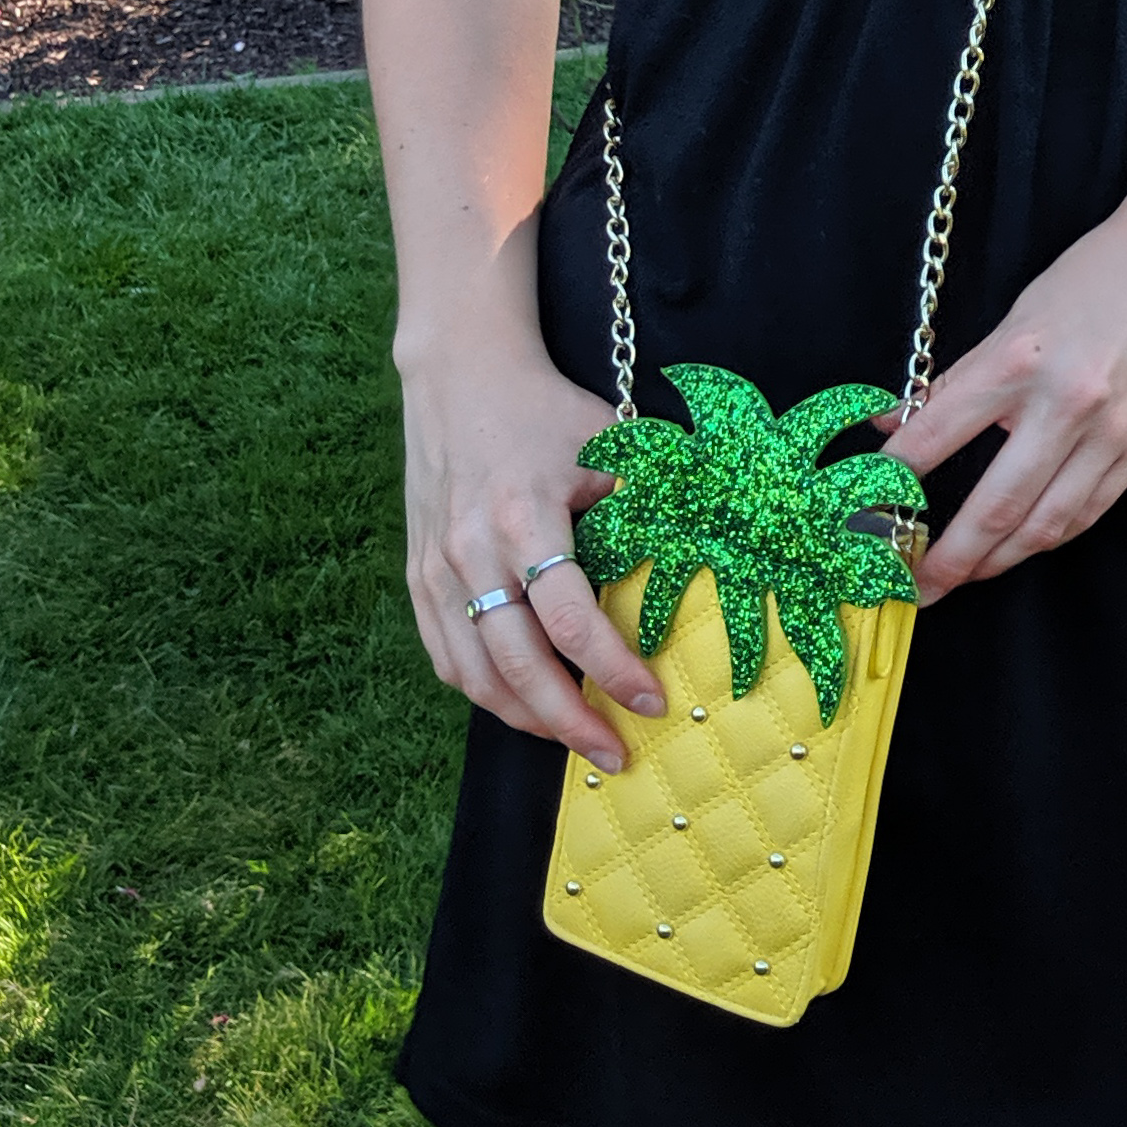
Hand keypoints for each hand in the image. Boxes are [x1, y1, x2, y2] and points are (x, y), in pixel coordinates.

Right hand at [398, 237, 667, 773]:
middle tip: (615, 752)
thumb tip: (708, 554)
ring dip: (525, 718)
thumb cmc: (545, 409)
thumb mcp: (607, 441)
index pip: (569, 619)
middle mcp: (472, 553)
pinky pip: (444, 656)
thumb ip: (644, 501)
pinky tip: (520, 705)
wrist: (460, 373)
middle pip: (517, 665)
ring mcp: (437, 569)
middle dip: (569, 721)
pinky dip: (482, 692)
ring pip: (475, 674)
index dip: (611, 668)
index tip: (653, 700)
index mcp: (524, 518)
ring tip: (574, 739)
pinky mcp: (419, 576)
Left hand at [883, 166, 1126, 598]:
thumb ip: (962, 376)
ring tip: (964, 577)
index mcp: (1018, 357)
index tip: (862, 516)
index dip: (893, 482)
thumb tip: (899, 423)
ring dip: (997, 562)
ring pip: (1044, 526)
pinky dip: (1048, 536)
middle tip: (912, 589)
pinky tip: (1023, 545)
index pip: (937, 435)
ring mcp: (1109, 433)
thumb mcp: (1017, 313)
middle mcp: (1063, 403)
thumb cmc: (1097, 273)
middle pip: (993, 506)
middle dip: (947, 559)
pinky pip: (1087, 512)